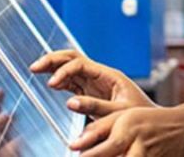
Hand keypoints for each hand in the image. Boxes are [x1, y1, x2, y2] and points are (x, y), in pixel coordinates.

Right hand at [30, 50, 153, 117]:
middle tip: (35, 67)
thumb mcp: (118, 112)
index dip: (64, 71)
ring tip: (36, 69)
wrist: (148, 125)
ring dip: (54, 67)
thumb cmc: (139, 116)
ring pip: (71, 68)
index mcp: (108, 75)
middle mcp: (100, 76)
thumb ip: (95, 107)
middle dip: (54, 59)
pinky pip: (72, 82)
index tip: (52, 84)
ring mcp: (95, 84)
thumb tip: (70, 102)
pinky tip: (49, 82)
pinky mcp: (91, 94)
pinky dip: (60, 80)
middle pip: (74, 58)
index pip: (80, 64)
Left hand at [70, 106, 183, 156]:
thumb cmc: (152, 121)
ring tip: (113, 153)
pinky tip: (122, 155)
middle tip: (92, 155)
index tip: (76, 156)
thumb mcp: (125, 116)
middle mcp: (136, 152)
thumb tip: (74, 144)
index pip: (95, 155)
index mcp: (126, 134)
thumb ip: (98, 129)